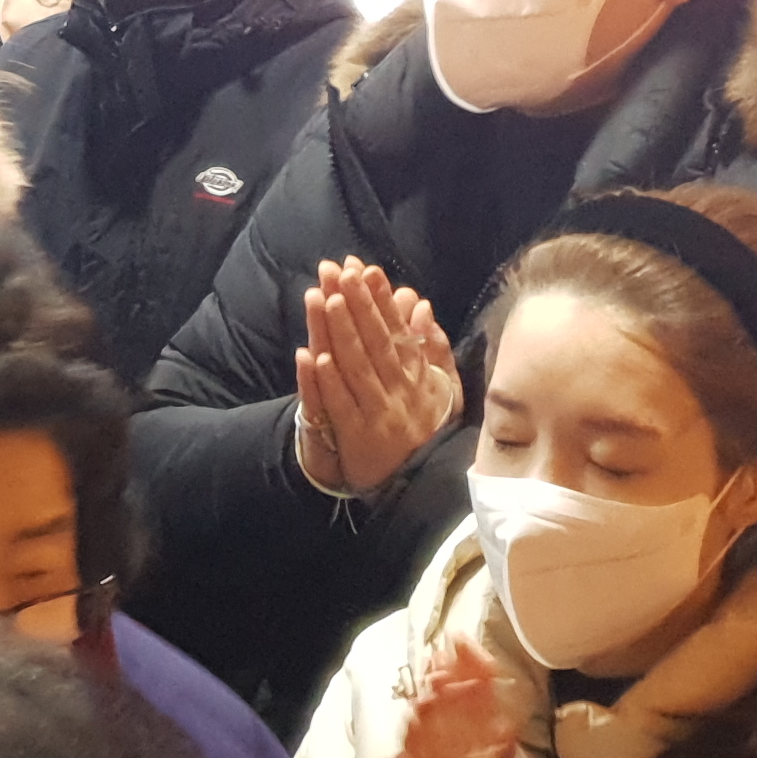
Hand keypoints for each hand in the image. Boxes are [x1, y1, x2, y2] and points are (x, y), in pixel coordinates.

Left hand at [293, 260, 459, 497]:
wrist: (423, 487)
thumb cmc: (428, 429)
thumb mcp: (443, 389)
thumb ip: (434, 348)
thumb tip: (422, 307)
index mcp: (419, 377)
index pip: (399, 331)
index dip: (382, 300)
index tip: (367, 270)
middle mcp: (401, 392)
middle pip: (376, 342)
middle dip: (358, 305)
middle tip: (341, 272)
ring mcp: (379, 414)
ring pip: (356, 368)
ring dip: (340, 332)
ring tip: (325, 299)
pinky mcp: (358, 437)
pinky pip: (341, 405)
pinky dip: (327, 382)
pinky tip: (314, 357)